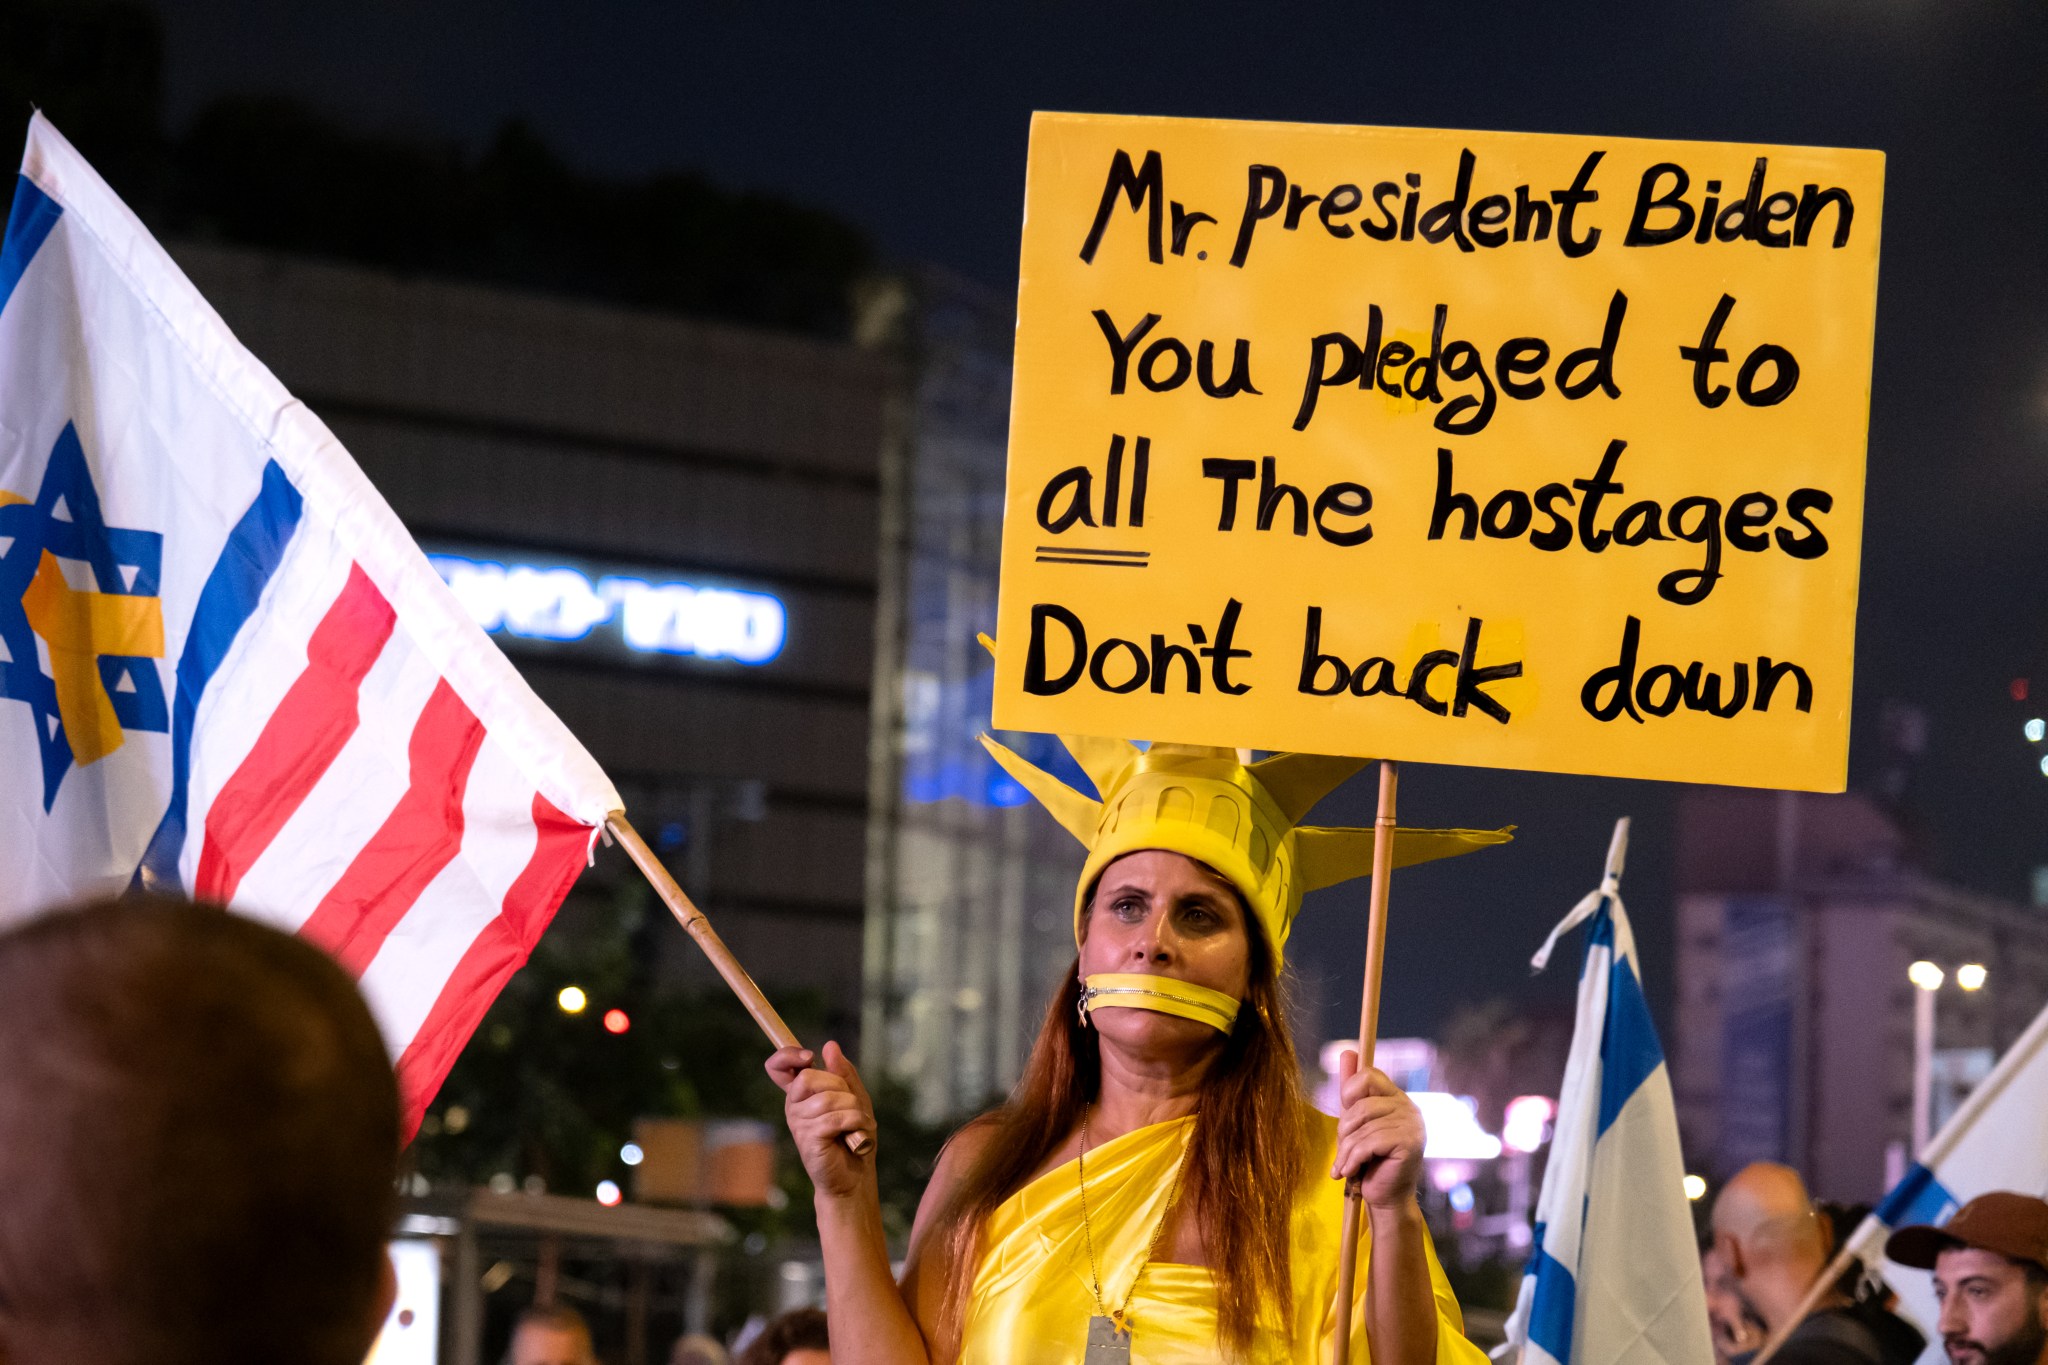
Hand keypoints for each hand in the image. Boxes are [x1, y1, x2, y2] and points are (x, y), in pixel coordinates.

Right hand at [766, 1040, 876, 1200]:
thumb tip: (829, 1046)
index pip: (778, 1067)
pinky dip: (854, 1122)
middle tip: (851, 1105)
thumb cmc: (853, 1135)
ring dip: (852, 1109)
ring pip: (827, 1099)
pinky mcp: (807, 1139)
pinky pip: (834, 1118)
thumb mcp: (854, 1097)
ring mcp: (798, 1123)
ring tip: (857, 1123)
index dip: (787, 1056)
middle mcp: (794, 1106)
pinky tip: (856, 1133)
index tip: (808, 1055)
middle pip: (809, 1077)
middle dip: (839, 1086)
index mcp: (801, 1094)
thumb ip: (842, 1072)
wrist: (855, 1176)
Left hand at [1332, 1049, 1424, 1209]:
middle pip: (1361, 1104)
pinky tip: (1350, 1172)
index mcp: (1396, 1099)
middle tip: (1342, 1152)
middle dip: (1344, 1131)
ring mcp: (1412, 1125)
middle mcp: (1408, 1108)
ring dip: (1346, 1151)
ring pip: (1362, 1127)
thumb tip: (1346, 1051)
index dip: (1350, 1092)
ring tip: (1344, 1167)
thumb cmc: (1369, 1161)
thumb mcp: (1356, 1124)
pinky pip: (1369, 1143)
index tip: (1345, 1116)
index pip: (1369, 1075)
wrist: (1386, 1199)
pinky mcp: (1409, 1143)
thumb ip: (1351, 1091)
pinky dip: (1353, 1159)